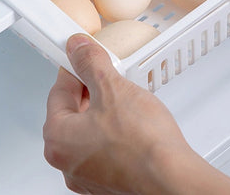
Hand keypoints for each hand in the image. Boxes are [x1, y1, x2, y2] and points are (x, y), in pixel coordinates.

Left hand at [43, 34, 229, 193]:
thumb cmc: (141, 143)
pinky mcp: (109, 180)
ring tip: (127, 100)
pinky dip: (115, 132)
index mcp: (58, 139)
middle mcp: (67, 161)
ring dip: (104, 111)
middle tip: (111, 77)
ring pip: (89, 130)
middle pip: (72, 112)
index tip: (86, 58)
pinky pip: (104, 147)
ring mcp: (88, 174)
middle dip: (91, 90)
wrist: (171, 177)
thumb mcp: (113, 88)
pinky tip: (133, 123)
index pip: (58, 91)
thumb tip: (77, 49)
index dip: (75, 69)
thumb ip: (90, 64)